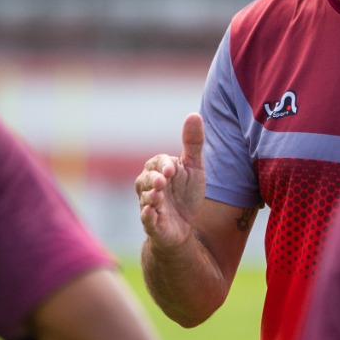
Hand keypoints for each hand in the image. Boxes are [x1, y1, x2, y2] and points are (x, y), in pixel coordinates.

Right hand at [136, 114, 205, 250]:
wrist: (185, 225)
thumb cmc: (186, 193)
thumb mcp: (194, 167)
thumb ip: (193, 143)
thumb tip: (194, 114)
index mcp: (158, 170)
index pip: (157, 163)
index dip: (163, 165)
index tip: (172, 169)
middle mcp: (149, 186)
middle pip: (146, 180)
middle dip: (154, 180)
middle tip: (162, 181)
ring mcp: (149, 205)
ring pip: (145, 199)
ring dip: (151, 197)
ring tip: (158, 196)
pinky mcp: (153, 224)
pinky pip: (146, 219)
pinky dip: (148, 215)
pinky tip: (151, 212)